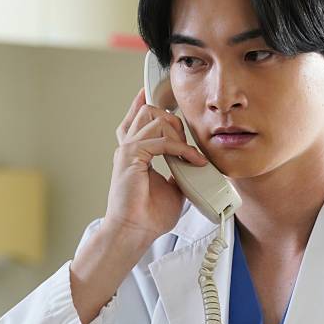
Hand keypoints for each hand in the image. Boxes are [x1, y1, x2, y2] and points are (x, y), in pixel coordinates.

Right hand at [102, 87, 207, 246]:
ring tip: (191, 156)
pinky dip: (180, 148)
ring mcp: (128, 150)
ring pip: (154, 119)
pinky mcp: (130, 156)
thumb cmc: (148, 215)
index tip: (153, 91)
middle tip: (187, 144)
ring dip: (178, 135)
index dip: (144, 103)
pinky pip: (160, 140)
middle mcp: (128, 148)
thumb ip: (180, 170)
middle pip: (148, 111)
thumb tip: (196, 165)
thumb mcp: (173, 188)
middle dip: (173, 120)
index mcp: (134, 153)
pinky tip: (191, 160)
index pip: (137, 119)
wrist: (134, 232)